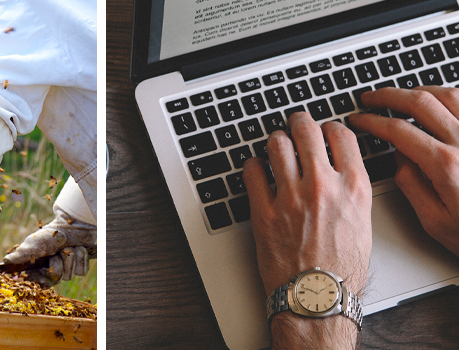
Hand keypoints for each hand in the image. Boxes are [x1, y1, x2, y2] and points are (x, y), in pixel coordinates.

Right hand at [2, 210, 95, 285]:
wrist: (71, 225)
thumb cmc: (50, 235)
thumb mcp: (34, 243)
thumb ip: (22, 254)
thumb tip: (5, 261)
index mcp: (38, 269)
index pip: (37, 283)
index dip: (39, 279)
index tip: (41, 273)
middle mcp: (51, 272)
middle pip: (55, 279)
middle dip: (57, 264)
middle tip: (56, 252)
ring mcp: (66, 271)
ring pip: (69, 275)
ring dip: (69, 258)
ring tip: (67, 247)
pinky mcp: (79, 268)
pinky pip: (81, 271)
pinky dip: (80, 258)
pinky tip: (78, 248)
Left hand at [242, 112, 369, 347]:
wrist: (317, 295)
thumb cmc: (341, 269)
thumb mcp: (362, 223)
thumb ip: (352, 193)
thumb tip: (341, 176)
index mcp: (353, 187)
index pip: (342, 136)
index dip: (331, 126)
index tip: (325, 128)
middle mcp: (322, 186)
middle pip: (307, 132)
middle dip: (299, 122)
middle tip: (295, 123)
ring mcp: (290, 196)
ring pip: (277, 145)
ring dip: (276, 141)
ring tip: (276, 144)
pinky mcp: (263, 210)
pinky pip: (252, 171)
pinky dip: (253, 165)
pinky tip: (256, 168)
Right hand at [352, 86, 458, 255]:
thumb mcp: (435, 221)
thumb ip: (411, 185)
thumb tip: (398, 158)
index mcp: (445, 165)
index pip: (398, 130)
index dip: (373, 120)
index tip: (360, 119)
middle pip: (421, 102)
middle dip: (390, 95)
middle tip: (373, 97)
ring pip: (449, 95)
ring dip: (422, 90)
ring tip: (405, 94)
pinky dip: (452, 96)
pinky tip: (442, 101)